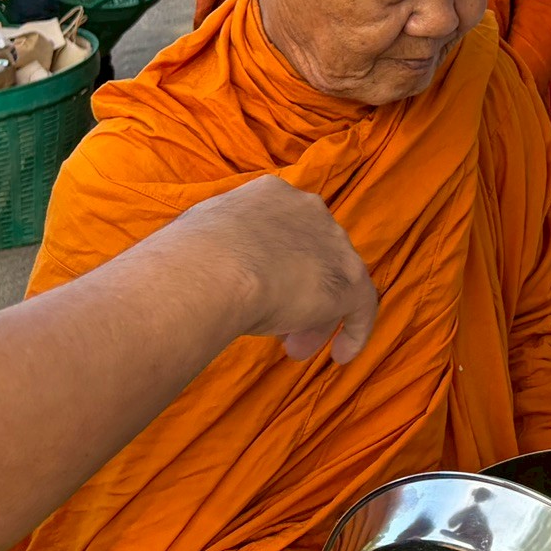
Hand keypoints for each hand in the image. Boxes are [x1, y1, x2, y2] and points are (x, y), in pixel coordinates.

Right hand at [168, 175, 377, 363]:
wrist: (211, 269)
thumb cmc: (188, 257)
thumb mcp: (199, 238)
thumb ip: (216, 247)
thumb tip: (205, 268)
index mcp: (270, 195)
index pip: (283, 230)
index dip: (274, 265)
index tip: (260, 294)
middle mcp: (308, 210)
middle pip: (312, 255)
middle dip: (296, 292)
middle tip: (278, 329)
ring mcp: (333, 243)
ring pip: (333, 280)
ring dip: (316, 315)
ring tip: (295, 350)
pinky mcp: (349, 279)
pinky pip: (362, 305)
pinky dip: (355, 329)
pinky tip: (341, 355)